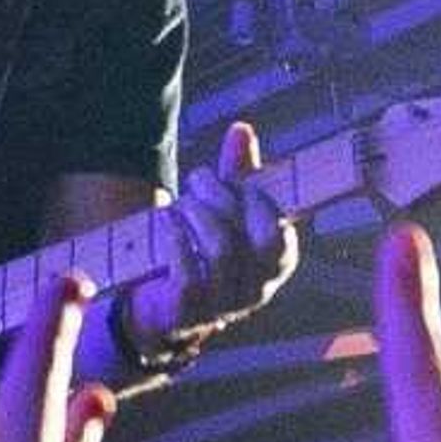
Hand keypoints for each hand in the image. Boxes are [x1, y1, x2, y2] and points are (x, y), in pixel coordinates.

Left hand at [119, 121, 298, 355]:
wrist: (156, 304)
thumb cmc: (198, 250)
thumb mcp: (222, 210)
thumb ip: (237, 173)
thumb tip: (242, 129)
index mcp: (273, 265)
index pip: (284, 233)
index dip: (260, 200)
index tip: (235, 180)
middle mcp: (256, 290)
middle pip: (260, 238)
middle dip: (228, 199)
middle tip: (199, 180)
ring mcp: (223, 305)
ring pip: (222, 250)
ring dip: (197, 214)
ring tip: (179, 202)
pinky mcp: (188, 312)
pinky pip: (189, 272)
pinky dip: (175, 238)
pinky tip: (165, 221)